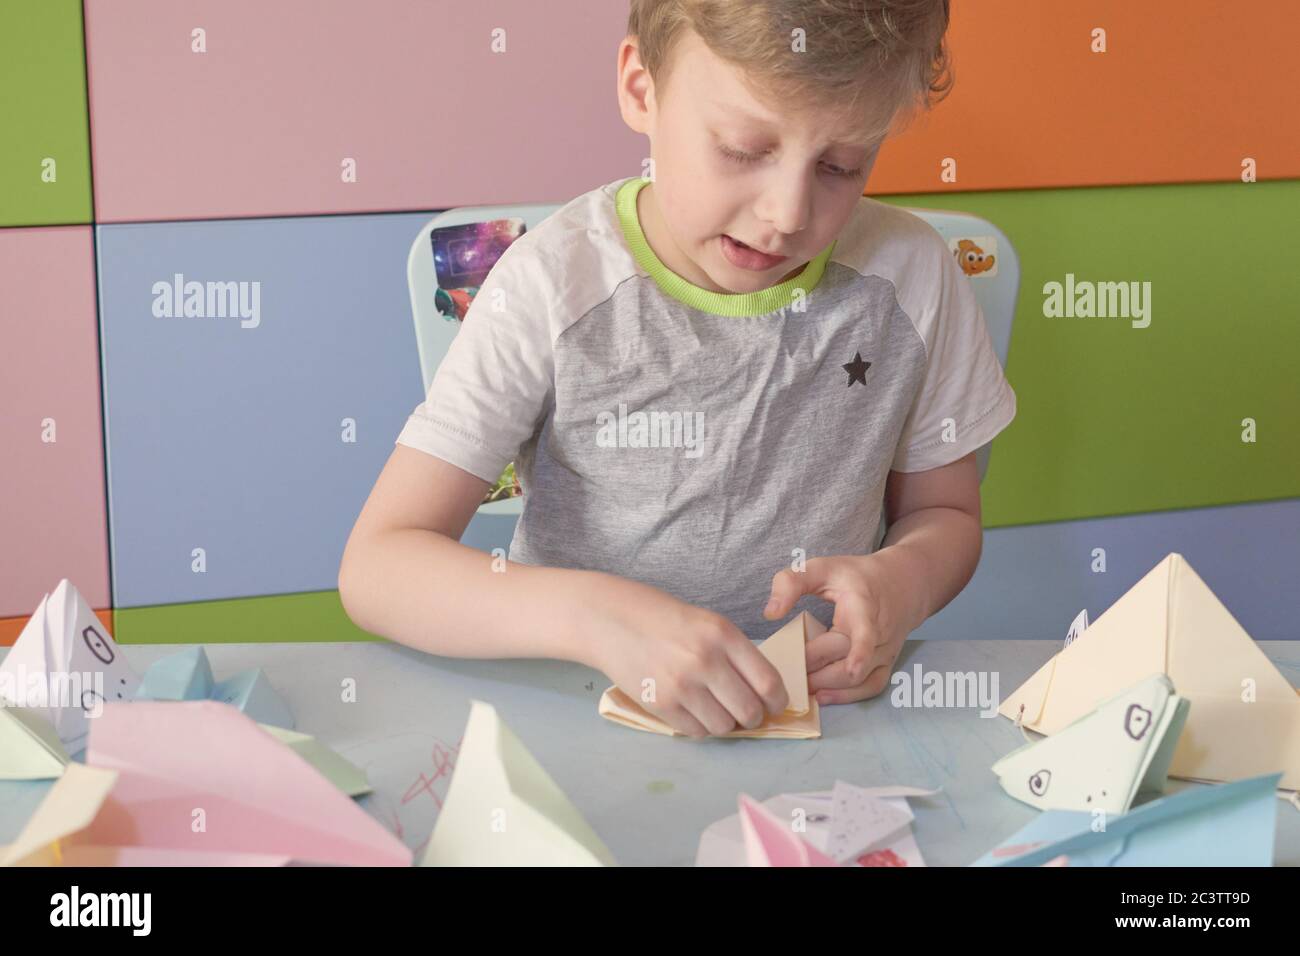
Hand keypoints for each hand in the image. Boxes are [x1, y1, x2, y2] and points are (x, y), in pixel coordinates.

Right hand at [586, 574, 788, 736]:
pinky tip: (693, 711)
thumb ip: (736, 653)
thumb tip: (764, 693)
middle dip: (754, 718)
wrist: (613, 620)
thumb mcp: (708, 623)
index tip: (775, 704)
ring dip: (726, 724)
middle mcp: (705, 660)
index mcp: (723, 634)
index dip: (778, 701)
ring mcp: (682, 685)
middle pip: (749, 711)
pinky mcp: (661, 704)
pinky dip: (701, 727)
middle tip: (746, 713)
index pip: (768, 682)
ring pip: (724, 727)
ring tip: (716, 710)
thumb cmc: (665, 620)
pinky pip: (696, 732)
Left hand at [763, 551, 923, 705]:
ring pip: (861, 680)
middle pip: (850, 664)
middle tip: (788, 676)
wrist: (902, 584)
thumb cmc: (855, 577)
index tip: (808, 661)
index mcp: (863, 608)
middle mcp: (879, 634)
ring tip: (803, 689)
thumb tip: (770, 614)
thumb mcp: (822, 567)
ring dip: (831, 688)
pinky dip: (849, 696)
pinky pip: (872, 687)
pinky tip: (824, 696)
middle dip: (818, 674)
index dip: (847, 653)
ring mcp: (885, 651)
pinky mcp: (886, 663)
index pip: (861, 634)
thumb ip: (792, 583)